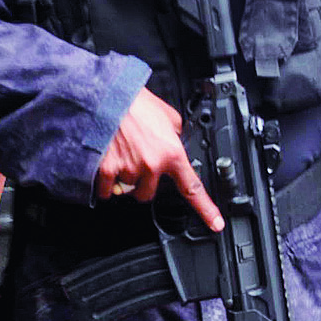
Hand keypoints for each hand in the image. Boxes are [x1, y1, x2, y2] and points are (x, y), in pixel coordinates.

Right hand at [96, 88, 222, 230]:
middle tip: (137, 161)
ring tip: (122, 153)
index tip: (215, 224)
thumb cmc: (137, 103)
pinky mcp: (107, 170)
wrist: (108, 96)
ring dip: (125, 178)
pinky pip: (106, 190)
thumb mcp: (169, 117)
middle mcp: (152, 165)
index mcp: (172, 153)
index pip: (192, 188)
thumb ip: (176, 135)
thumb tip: (176, 142)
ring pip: (128, 190)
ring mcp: (129, 170)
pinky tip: (108, 163)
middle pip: (148, 193)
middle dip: (143, 182)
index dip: (206, 209)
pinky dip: (105, 182)